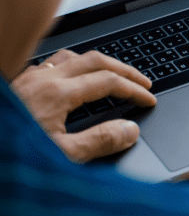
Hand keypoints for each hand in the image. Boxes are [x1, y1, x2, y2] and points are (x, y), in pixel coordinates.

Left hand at [12, 50, 155, 161]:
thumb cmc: (12, 157)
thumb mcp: (61, 156)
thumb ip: (99, 142)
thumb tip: (129, 130)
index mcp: (57, 94)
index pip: (108, 82)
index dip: (133, 90)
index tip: (148, 101)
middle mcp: (42, 80)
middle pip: (95, 60)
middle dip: (123, 70)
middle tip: (142, 82)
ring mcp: (27, 80)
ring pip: (70, 58)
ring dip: (96, 64)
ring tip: (111, 76)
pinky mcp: (16, 87)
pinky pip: (49, 66)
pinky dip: (71, 68)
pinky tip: (70, 82)